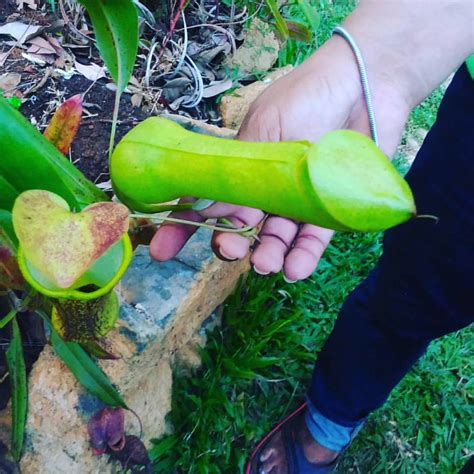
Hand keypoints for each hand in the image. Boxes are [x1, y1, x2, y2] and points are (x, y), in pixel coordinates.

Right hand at [150, 36, 410, 279]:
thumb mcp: (261, 128)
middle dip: (230, 243)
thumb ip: (237, 169)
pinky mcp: (331, 209)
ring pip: (276, 239)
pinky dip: (302, 258)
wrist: (363, 82)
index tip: (160, 250)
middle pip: (242, 227)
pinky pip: (313, 241)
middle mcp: (267, 190)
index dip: (183, 226)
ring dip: (267, 255)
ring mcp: (298, 202)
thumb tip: (203, 208)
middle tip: (229, 248)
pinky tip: (293, 270)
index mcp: (243, 168)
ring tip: (265, 263)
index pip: (207, 202)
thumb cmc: (306, 97)